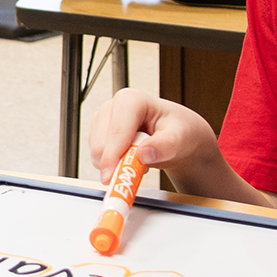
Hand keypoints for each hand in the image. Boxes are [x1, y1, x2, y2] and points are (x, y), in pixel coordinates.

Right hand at [86, 88, 220, 184]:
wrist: (176, 136)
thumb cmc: (179, 131)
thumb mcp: (179, 138)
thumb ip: (164, 146)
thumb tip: (143, 154)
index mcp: (131, 100)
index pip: (117, 131)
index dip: (112, 156)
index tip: (113, 177)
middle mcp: (112, 107)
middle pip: (101, 144)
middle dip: (115, 164)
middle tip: (138, 172)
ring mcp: (103, 121)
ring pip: (96, 153)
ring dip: (115, 164)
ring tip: (141, 160)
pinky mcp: (99, 134)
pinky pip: (97, 158)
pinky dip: (112, 165)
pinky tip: (130, 158)